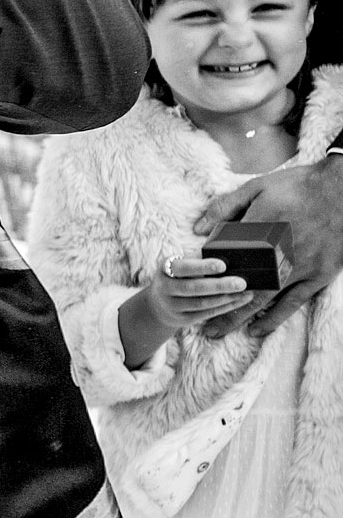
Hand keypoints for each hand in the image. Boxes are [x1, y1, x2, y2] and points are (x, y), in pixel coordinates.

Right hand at [120, 255, 257, 365]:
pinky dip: (225, 307)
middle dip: (219, 285)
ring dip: (226, 297)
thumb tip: (226, 253)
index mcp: (165, 269)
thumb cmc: (177, 278)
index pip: (183, 267)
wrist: (158, 306)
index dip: (202, 267)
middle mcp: (165, 288)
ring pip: (202, 303)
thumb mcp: (179, 266)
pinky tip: (239, 300)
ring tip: (245, 292)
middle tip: (241, 283)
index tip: (223, 265)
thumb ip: (196, 259)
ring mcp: (172, 305)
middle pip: (193, 288)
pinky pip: (206, 313)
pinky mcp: (182, 319)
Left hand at [194, 155, 342, 337]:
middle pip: (241, 288)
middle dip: (217, 307)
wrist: (342, 190)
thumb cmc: (297, 187)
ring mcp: (300, 268)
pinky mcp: (319, 275)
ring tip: (218, 331)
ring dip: (239, 317)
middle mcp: (278, 255)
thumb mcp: (257, 188)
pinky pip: (294, 302)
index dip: (207, 274)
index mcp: (259, 232)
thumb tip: (198, 228)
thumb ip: (225, 207)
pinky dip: (275, 317)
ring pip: (264, 300)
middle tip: (198, 324)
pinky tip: (257, 330)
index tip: (191, 288)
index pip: (224, 259)